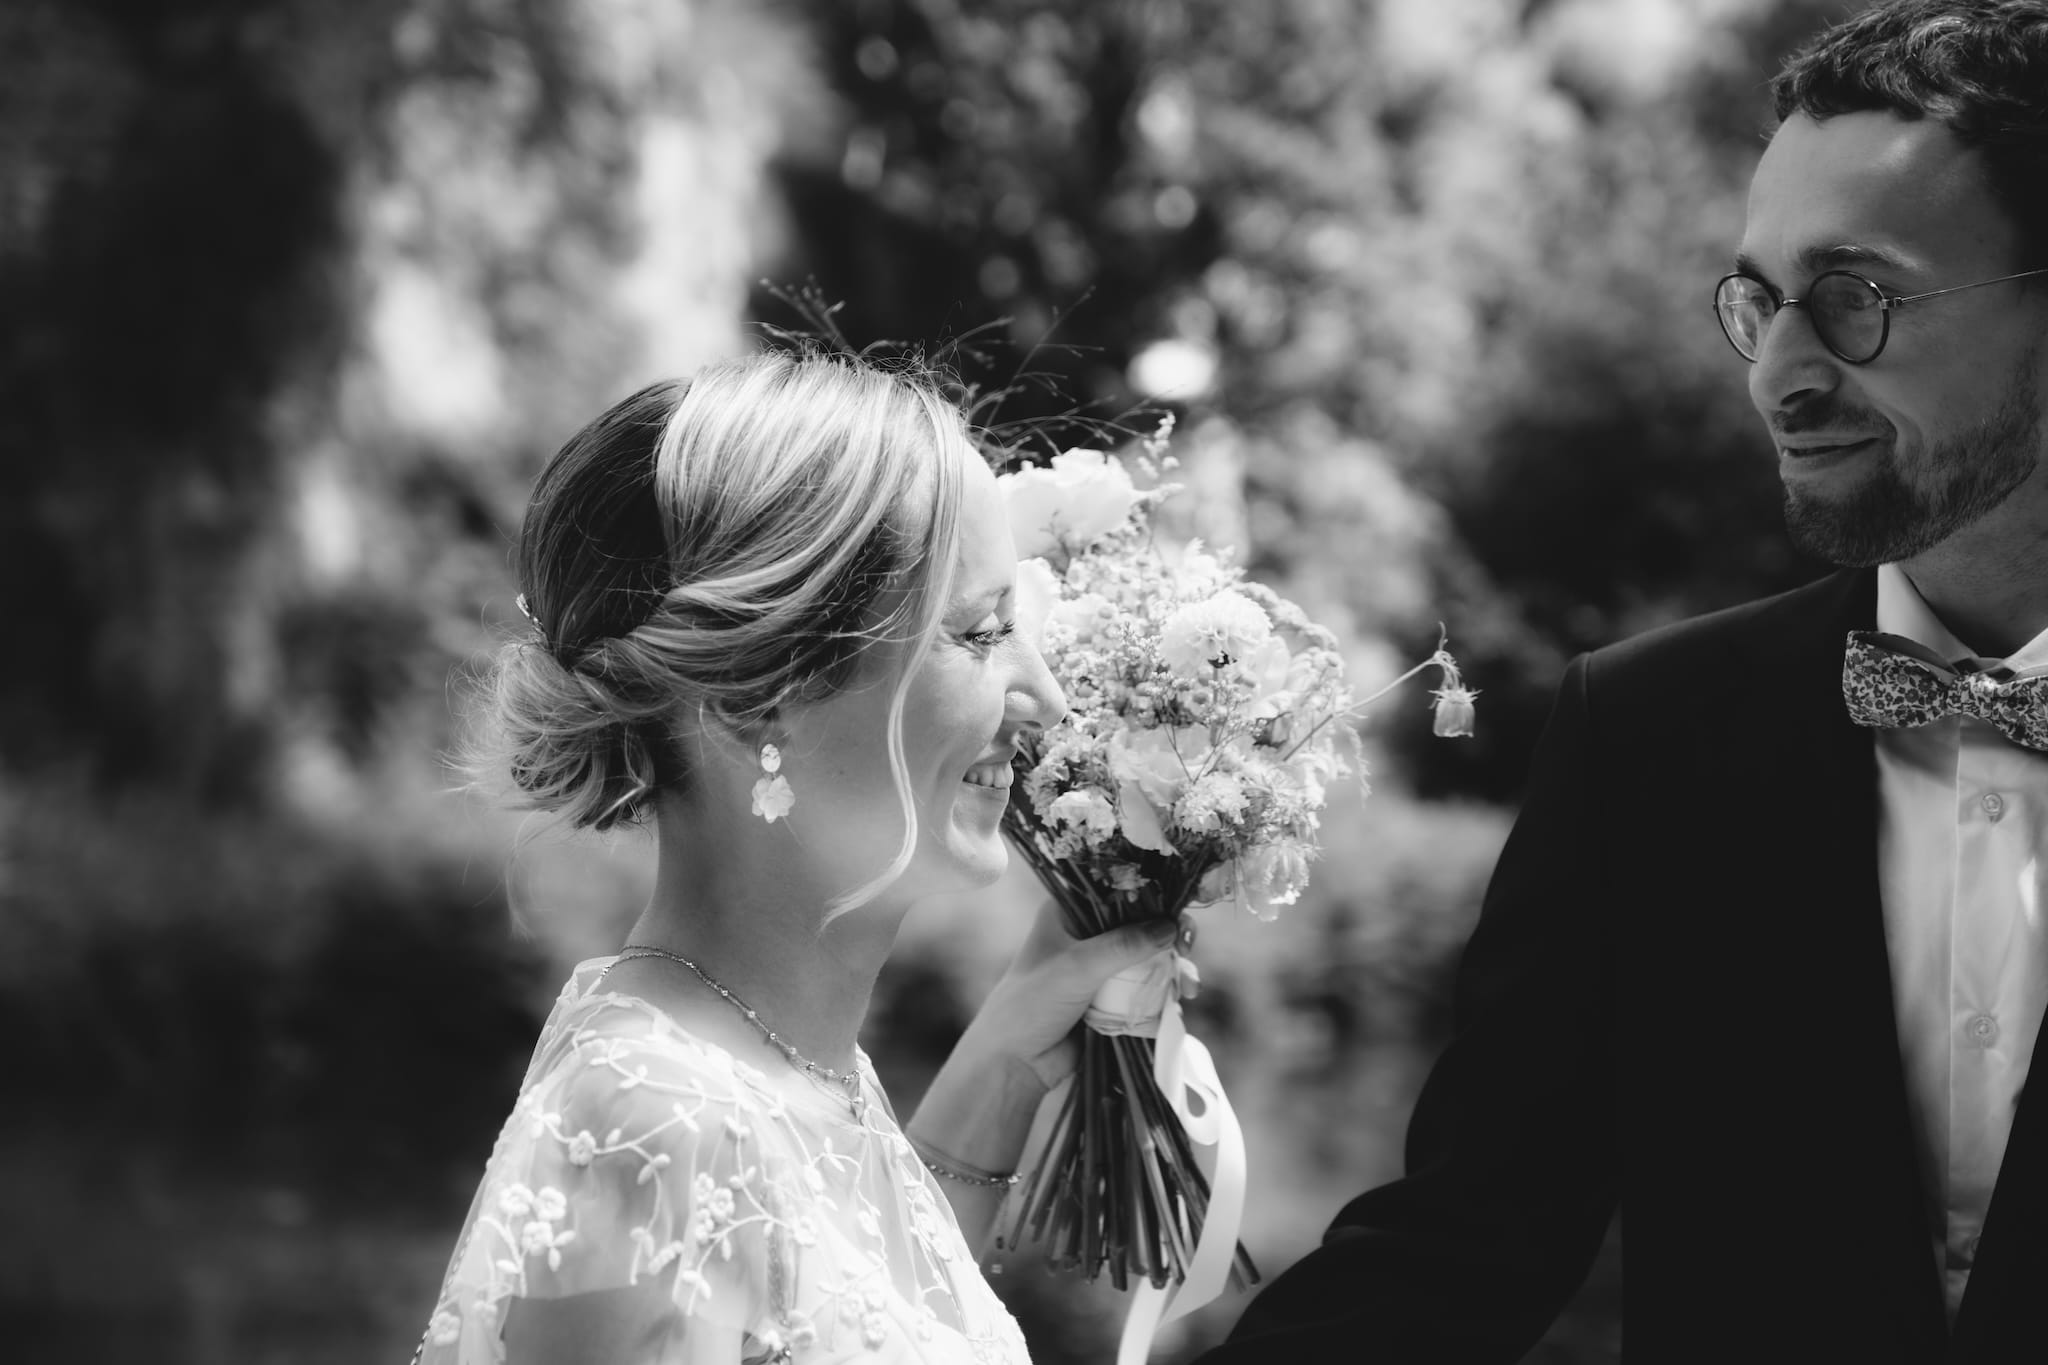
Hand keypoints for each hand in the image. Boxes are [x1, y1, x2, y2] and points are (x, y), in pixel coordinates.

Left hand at [906, 900, 1193, 1244]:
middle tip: (1186, 948)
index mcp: (1068, 911)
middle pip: (1140, 923)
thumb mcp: (1079, 967)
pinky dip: (1165, 989)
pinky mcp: (1112, 996)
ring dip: (1172, 967)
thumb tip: (1171, 926)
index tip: (1176, 912)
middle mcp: (1087, 933)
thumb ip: (1125, 945)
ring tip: (1187, 986)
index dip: (1151, 897)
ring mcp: (1101, 966)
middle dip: (1169, 936)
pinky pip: (1147, 986)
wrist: (1016, 1062)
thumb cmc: (1033, 1003)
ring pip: (1148, 956)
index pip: (1117, 891)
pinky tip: (1179, 999)